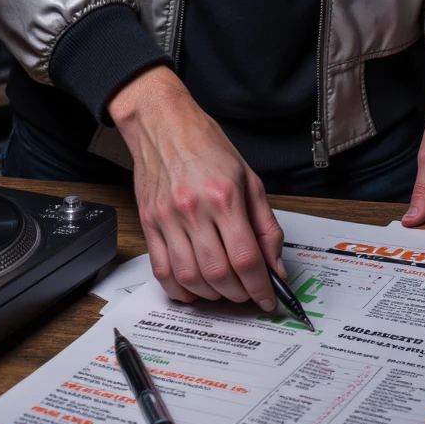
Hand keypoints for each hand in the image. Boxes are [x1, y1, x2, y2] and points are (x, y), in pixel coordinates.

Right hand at [109, 66, 283, 306]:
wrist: (163, 124)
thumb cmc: (206, 145)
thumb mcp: (249, 178)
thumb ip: (266, 226)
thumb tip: (275, 266)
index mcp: (224, 196)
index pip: (245, 257)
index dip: (260, 287)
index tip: (268, 299)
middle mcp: (193, 209)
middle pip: (218, 273)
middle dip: (239, 294)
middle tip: (248, 293)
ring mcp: (166, 218)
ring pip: (189, 278)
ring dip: (211, 295)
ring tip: (224, 290)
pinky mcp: (148, 223)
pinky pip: (161, 270)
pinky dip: (180, 290)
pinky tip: (195, 289)